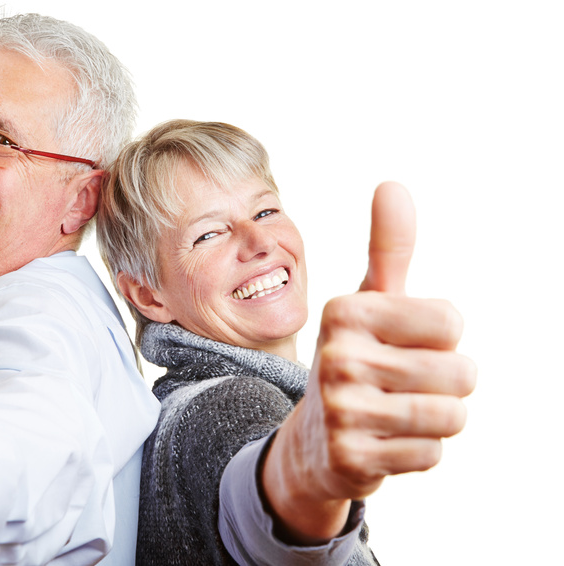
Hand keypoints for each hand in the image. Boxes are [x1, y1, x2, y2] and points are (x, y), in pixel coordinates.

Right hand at [263, 182, 476, 542]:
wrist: (314, 438)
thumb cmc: (357, 358)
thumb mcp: (370, 302)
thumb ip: (389, 246)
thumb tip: (392, 185)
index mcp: (346, 311)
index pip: (452, 321)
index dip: (440, 337)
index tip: (401, 343)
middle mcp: (338, 357)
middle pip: (461, 372)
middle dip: (447, 383)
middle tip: (404, 383)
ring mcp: (342, 409)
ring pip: (451, 416)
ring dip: (439, 420)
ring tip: (399, 412)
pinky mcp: (351, 456)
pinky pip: (431, 456)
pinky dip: (419, 453)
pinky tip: (387, 442)